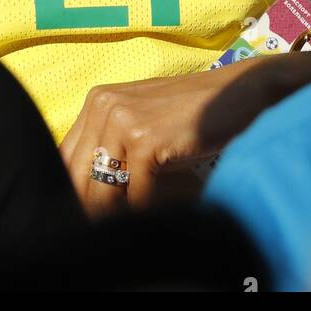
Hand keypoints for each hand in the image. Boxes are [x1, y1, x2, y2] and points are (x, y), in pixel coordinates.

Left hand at [60, 54, 310, 214]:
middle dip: (101, 209)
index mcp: (97, 101)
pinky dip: (157, 206)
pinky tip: (183, 188)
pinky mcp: (143, 137)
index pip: (67, 162)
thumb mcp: (146, 127)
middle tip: (133, 219)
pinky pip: (136, 195)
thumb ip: (115, 152)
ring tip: (163, 201)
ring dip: (131, 210)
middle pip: (80, 180)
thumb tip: (89, 202)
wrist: (243, 91)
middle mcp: (101, 104)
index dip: (81, 195)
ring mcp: (120, 118)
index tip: (102, 215)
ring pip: (105, 193)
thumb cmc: (198, 116)